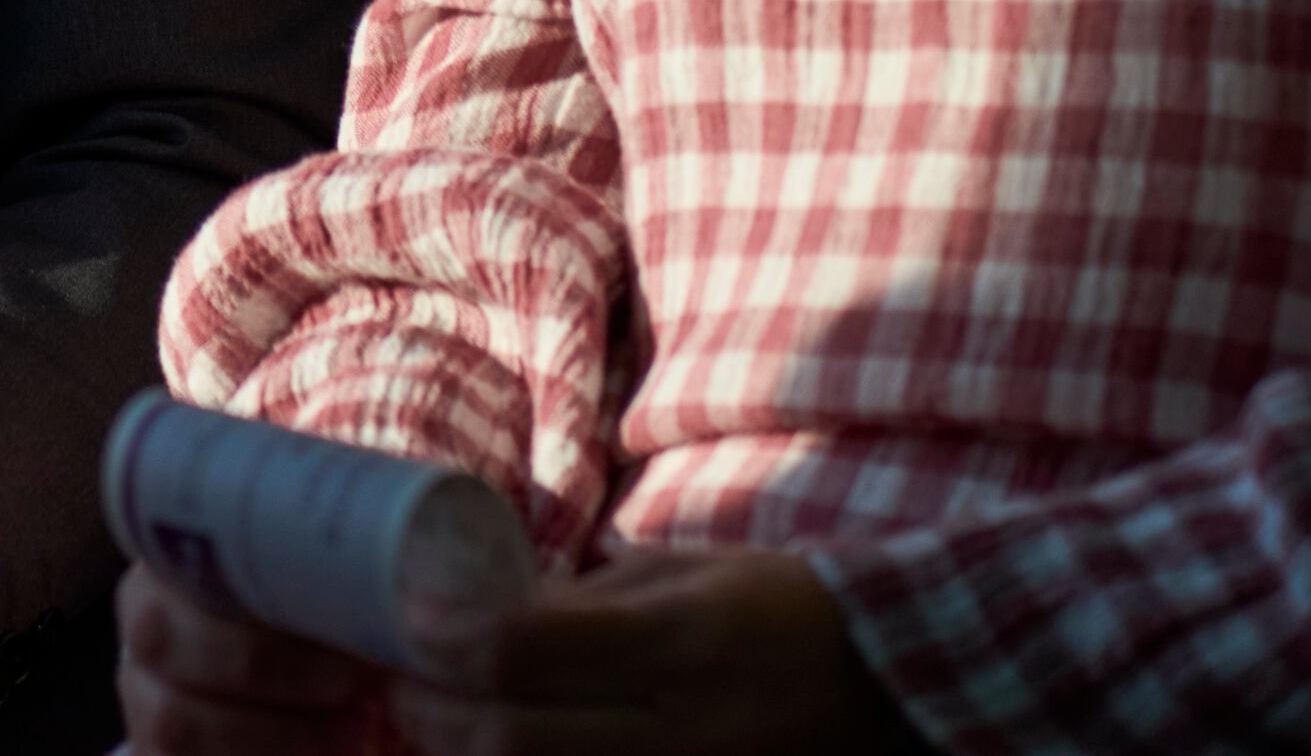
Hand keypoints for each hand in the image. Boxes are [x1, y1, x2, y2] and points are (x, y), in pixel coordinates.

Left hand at [121, 548, 922, 755]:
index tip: (405, 624)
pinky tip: (508, 750)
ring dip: (479, 755)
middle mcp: (687, 724)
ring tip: (446, 727)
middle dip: (440, 716)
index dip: (450, 642)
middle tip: (404, 688)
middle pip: (516, 740)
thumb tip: (486, 610)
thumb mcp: (694, 573)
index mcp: (683, 640)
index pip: (529, 651)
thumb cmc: (789, 609)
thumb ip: (593, 600)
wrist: (906, 690)